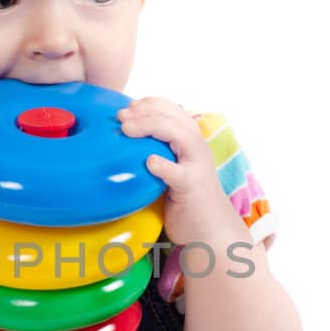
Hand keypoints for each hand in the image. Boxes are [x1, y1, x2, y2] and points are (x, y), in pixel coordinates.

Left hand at [118, 97, 232, 246]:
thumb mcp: (171, 166)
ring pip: (180, 135)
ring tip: (127, 129)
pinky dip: (164, 165)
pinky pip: (178, 173)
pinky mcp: (192, 187)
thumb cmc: (183, 197)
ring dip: (151, 127)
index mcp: (190, 139)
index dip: (149, 103)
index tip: (128, 107)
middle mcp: (196, 147)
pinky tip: (150, 163)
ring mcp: (197, 166)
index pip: (172, 109)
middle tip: (120, 117)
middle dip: (144, 111)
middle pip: (173, 117)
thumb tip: (124, 136)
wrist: (209, 228)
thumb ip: (157, 149)